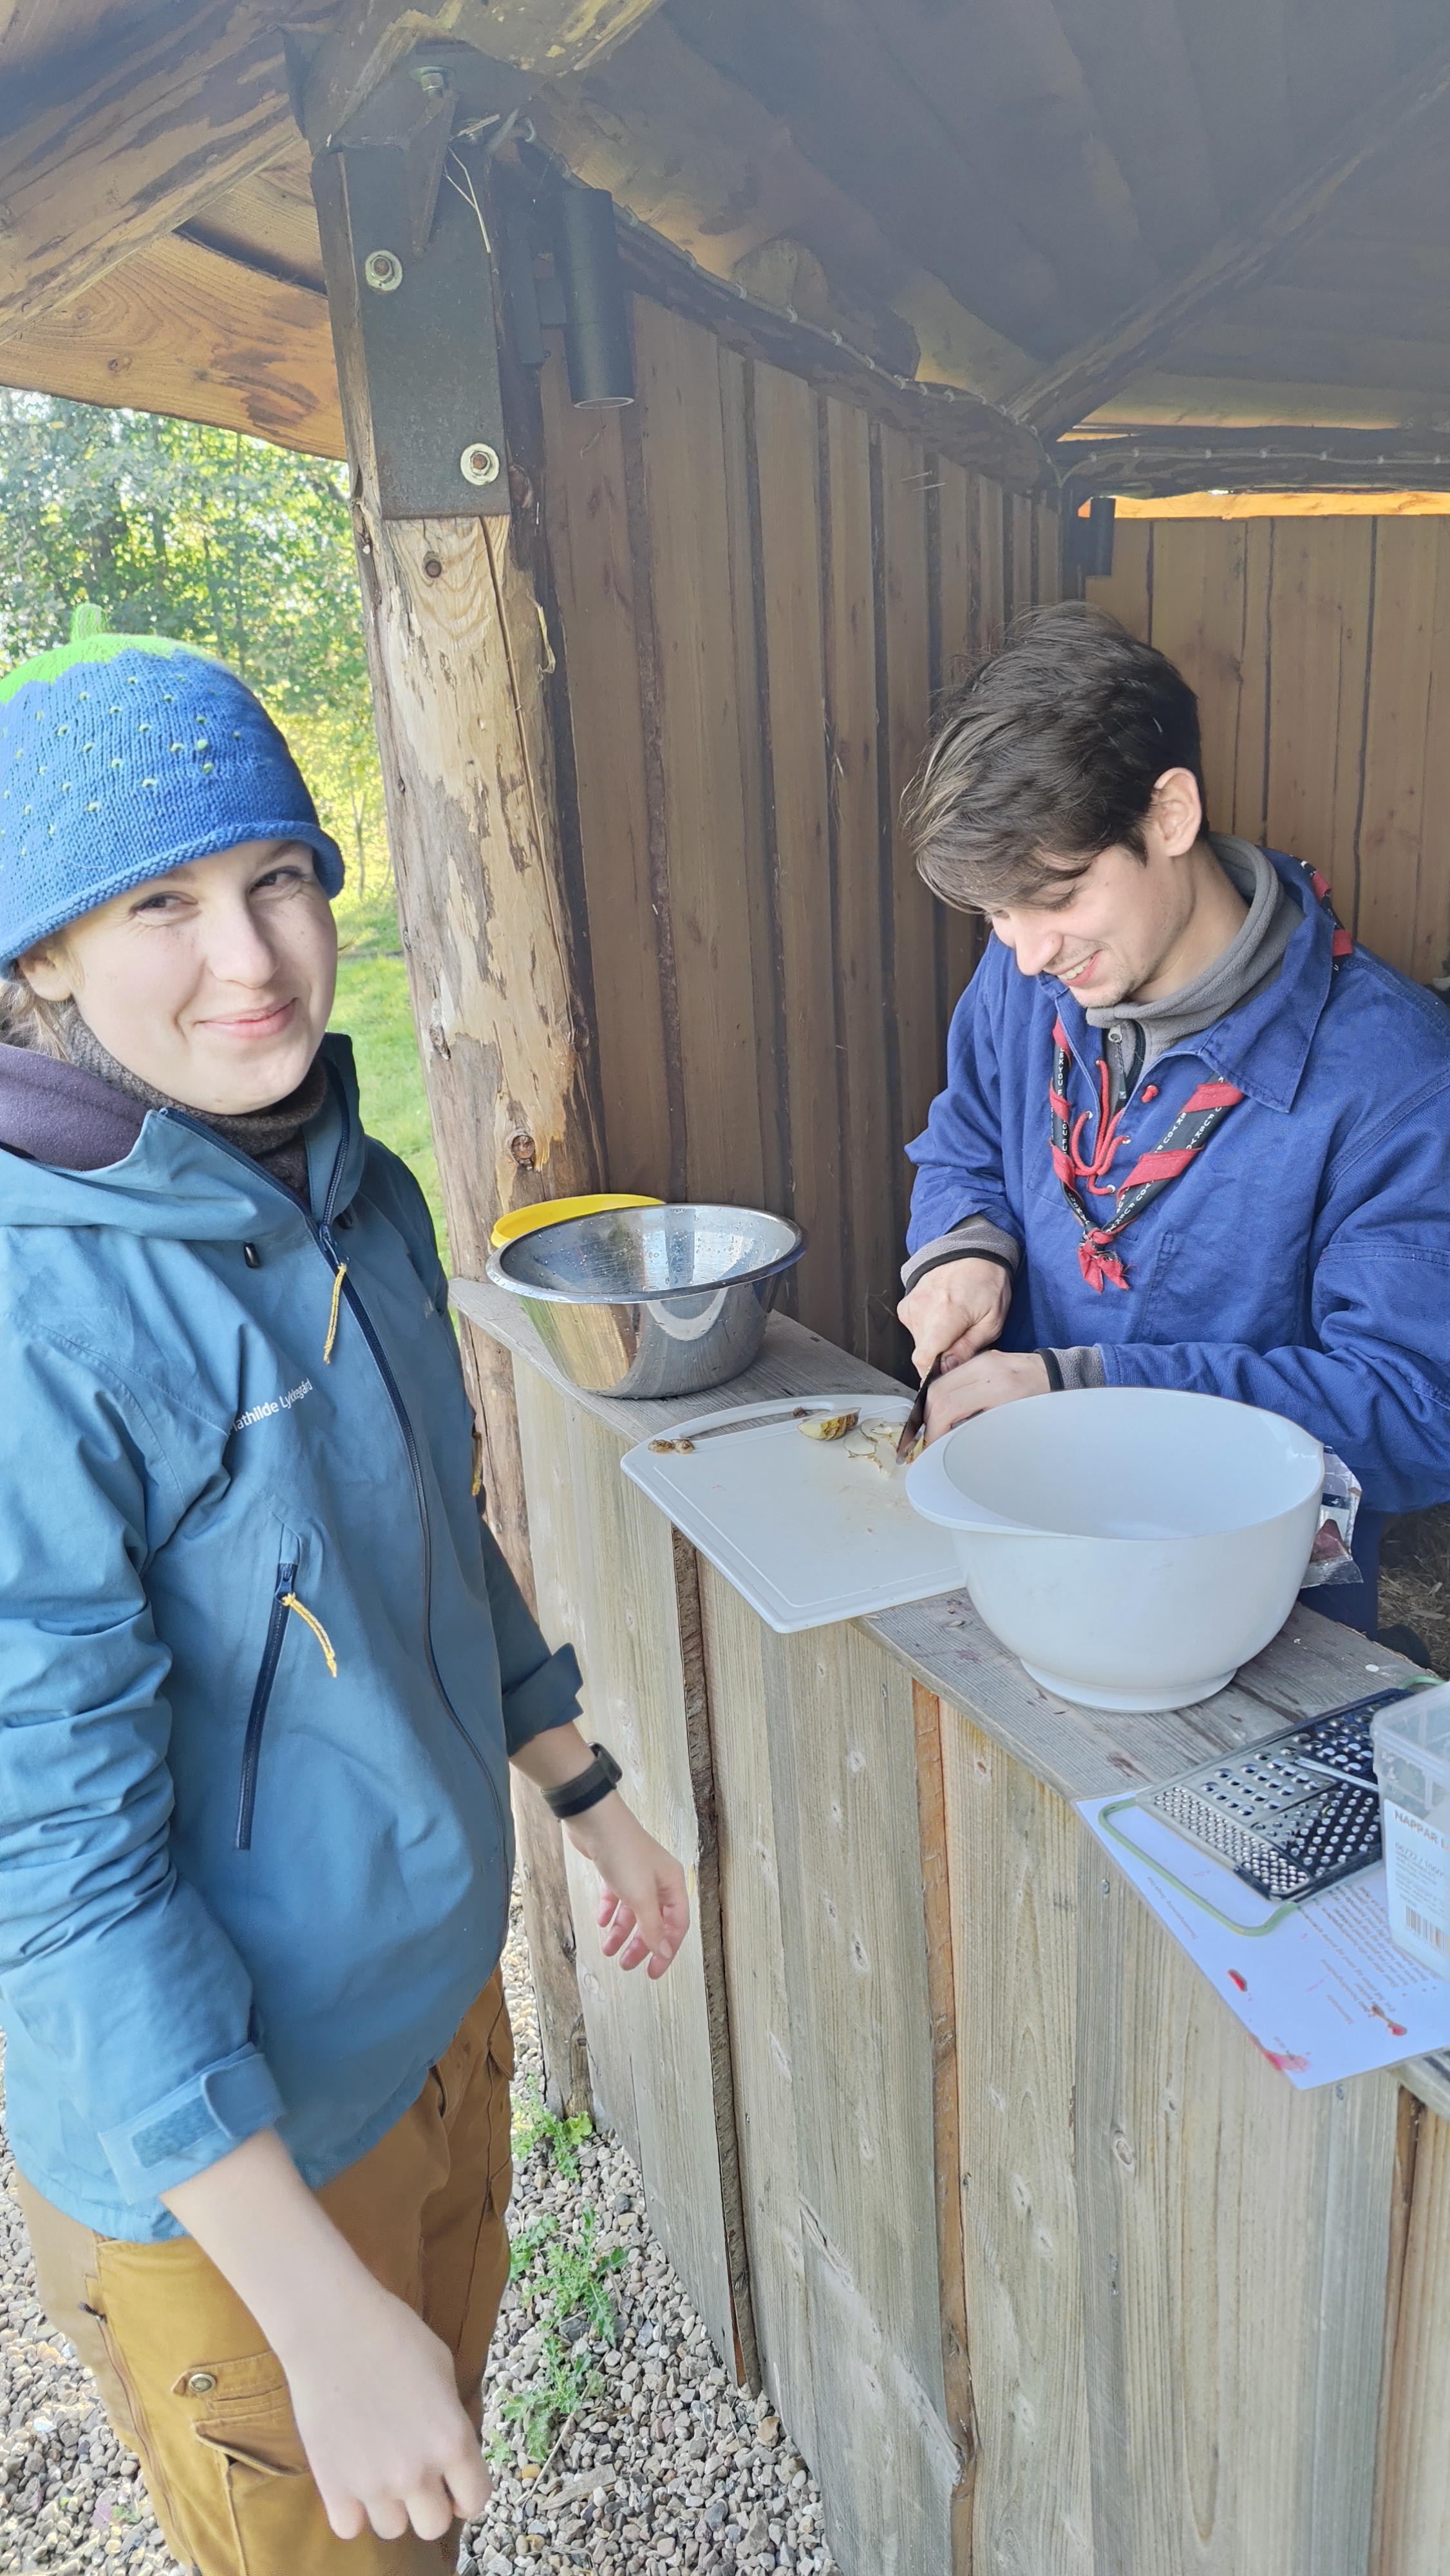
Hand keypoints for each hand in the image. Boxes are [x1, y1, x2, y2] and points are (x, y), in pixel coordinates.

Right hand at [281, 2277, 491, 2541]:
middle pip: (434, 2527)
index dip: (466, 2493)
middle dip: (429, 2505)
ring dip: (390, 2507)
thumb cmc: (393, 2334)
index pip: (476, 2499)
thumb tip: (449, 2451)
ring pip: (392, 2529)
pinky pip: (349, 2528)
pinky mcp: (333, 2486)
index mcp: (453, 2439)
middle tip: (416, 2479)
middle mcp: (417, 2471)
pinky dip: (351, 2511)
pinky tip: (351, 2479)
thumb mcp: (443, 2370)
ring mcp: (373, 2483)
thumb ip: (451, 2419)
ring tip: (378, 2471)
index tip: (454, 2485)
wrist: (332, 2326)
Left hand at [566, 1795, 689, 1978]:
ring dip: (621, 1932)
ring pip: (633, 1912)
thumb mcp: (640, 1896)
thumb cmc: (623, 1854)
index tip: (653, 1972)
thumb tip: (664, 1951)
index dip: (666, 1950)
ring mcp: (637, 1874)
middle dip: (640, 1945)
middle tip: (626, 1965)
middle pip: (654, 1921)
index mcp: (672, 1884)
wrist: (595, 1820)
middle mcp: (658, 1880)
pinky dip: (610, 1911)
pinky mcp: (617, 1869)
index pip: (676, 1925)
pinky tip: (601, 1921)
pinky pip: (617, 1897)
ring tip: (608, 1950)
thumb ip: (652, 1926)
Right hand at [897, 1256, 1012, 1378]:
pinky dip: (928, 1330)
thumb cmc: (987, 1283)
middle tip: (961, 1341)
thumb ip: (968, 1349)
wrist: (973, 1253)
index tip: (947, 1371)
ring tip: (954, 1325)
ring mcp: (911, 1306)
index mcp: (945, 1315)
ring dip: (936, 1342)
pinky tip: (943, 1317)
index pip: (923, 1360)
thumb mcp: (992, 1322)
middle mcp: (922, 1309)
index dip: (934, 1373)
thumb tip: (948, 1369)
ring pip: (919, 1342)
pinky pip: (914, 1330)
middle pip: (923, 1353)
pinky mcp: (906, 1305)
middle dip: (941, 1356)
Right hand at [925, 1350, 1048, 1442]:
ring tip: (940, 1425)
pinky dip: (946, 1394)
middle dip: (928, 1418)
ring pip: (941, 1381)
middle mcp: (988, 1367)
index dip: (933, 1429)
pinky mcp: (982, 1357)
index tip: (932, 1444)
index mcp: (999, 1387)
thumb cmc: (1047, 1401)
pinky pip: (953, 1376)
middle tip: (932, 1437)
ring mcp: (984, 1358)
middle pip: (937, 1390)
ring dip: (934, 1406)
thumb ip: (983, 1430)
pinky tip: (951, 1410)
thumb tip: (954, 1442)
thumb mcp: (1018, 1423)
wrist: (1061, 1374)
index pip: (947, 1406)